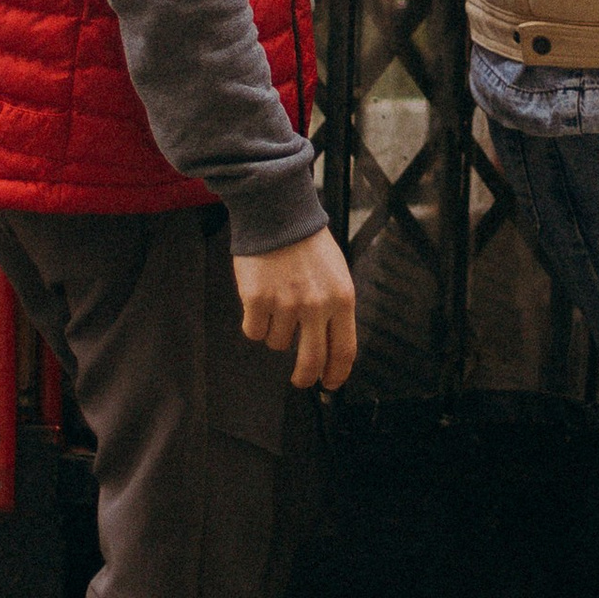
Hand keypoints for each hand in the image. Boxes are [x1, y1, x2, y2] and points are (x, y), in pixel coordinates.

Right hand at [234, 225, 357, 391]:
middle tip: (300, 380)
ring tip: (277, 301)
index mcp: (342, 298)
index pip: (344, 350)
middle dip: (305, 377)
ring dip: (276, 332)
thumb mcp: (336, 275)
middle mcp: (316, 304)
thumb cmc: (307, 244)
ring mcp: (286, 303)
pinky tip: (259, 299)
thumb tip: (330, 349)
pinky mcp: (257, 300)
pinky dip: (255, 322)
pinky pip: (254, 331)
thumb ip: (335, 309)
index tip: (330, 384)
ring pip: (278, 344)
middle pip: (312, 360)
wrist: (278, 213)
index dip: (337, 374)